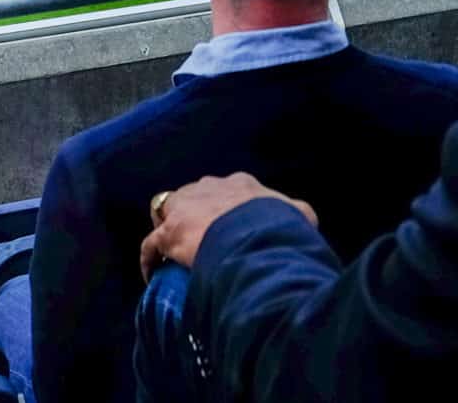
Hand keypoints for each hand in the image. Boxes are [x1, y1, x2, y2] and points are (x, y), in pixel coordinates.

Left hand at [139, 174, 315, 279]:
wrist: (254, 236)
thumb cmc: (277, 226)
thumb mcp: (300, 216)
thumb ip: (300, 215)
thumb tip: (307, 223)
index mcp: (239, 184)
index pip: (224, 190)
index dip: (222, 208)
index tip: (225, 227)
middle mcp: (209, 187)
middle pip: (192, 196)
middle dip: (193, 214)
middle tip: (199, 241)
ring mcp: (186, 207)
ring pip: (166, 212)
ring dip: (168, 229)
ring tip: (172, 253)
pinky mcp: (170, 232)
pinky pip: (151, 245)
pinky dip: (150, 259)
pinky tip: (153, 274)